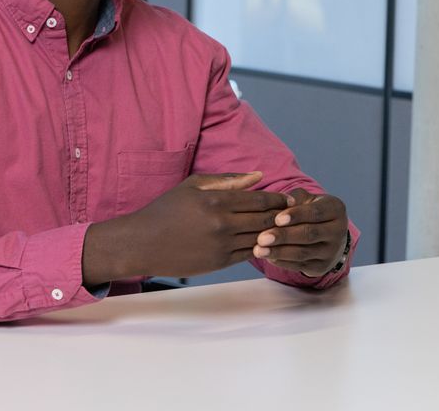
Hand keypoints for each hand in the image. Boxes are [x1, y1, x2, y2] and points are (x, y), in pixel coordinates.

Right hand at [83, 172, 291, 283]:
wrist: (142, 243)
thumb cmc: (167, 209)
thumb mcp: (194, 185)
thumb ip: (229, 180)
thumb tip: (259, 176)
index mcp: (217, 200)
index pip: (261, 199)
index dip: (279, 199)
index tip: (290, 199)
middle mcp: (222, 223)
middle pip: (266, 219)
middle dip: (282, 216)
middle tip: (295, 214)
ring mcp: (222, 245)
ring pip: (260, 238)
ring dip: (275, 234)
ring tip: (285, 229)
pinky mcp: (219, 262)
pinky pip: (249, 254)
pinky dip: (260, 247)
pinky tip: (266, 242)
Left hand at [252, 188, 348, 277]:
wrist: (325, 234)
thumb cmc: (310, 211)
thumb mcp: (306, 199)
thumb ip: (295, 198)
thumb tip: (285, 201)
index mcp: (335, 210)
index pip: (315, 213)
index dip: (295, 216)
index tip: (276, 219)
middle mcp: (338, 231)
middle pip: (309, 234)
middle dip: (284, 236)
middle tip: (262, 238)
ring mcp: (331, 252)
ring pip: (303, 253)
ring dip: (279, 252)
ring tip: (258, 250)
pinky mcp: (322, 267)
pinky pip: (299, 266)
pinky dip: (281, 262)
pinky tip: (267, 256)